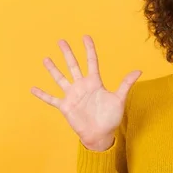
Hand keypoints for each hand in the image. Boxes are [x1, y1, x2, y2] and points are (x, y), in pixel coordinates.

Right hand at [31, 35, 140, 150]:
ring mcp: (72, 95)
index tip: (86, 37)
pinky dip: (43, 94)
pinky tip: (33, 88)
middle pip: (73, 66)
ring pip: (61, 79)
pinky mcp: (65, 106)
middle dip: (68, 53)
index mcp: (95, 82)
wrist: (101, 134)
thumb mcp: (119, 99)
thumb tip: (139, 71)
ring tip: (46, 59)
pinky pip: (51, 99)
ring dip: (53, 69)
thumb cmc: (111, 117)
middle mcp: (82, 86)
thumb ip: (125, 84)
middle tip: (61, 40)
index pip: (91, 62)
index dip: (89, 49)